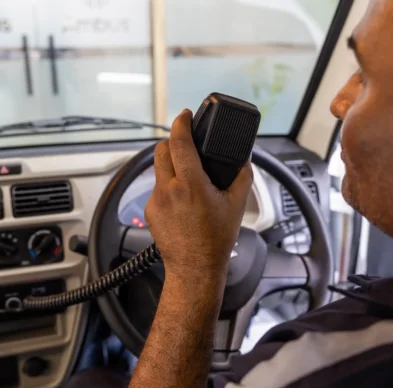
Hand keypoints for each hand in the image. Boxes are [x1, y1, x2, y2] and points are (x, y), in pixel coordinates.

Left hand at [145, 109, 253, 281]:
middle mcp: (168, 190)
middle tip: (185, 143)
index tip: (185, 115)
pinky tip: (181, 201)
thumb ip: (242, 175)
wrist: (195, 268)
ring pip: (158, 170)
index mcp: (190, 184)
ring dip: (170, 166)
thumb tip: (243, 159)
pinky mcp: (149, 211)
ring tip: (187, 178)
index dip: (181, 123)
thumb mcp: (236, 204)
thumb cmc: (215, 241)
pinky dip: (167, 187)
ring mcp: (155, 201)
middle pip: (161, 150)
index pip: (178, 142)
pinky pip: (156, 189)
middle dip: (172, 141)